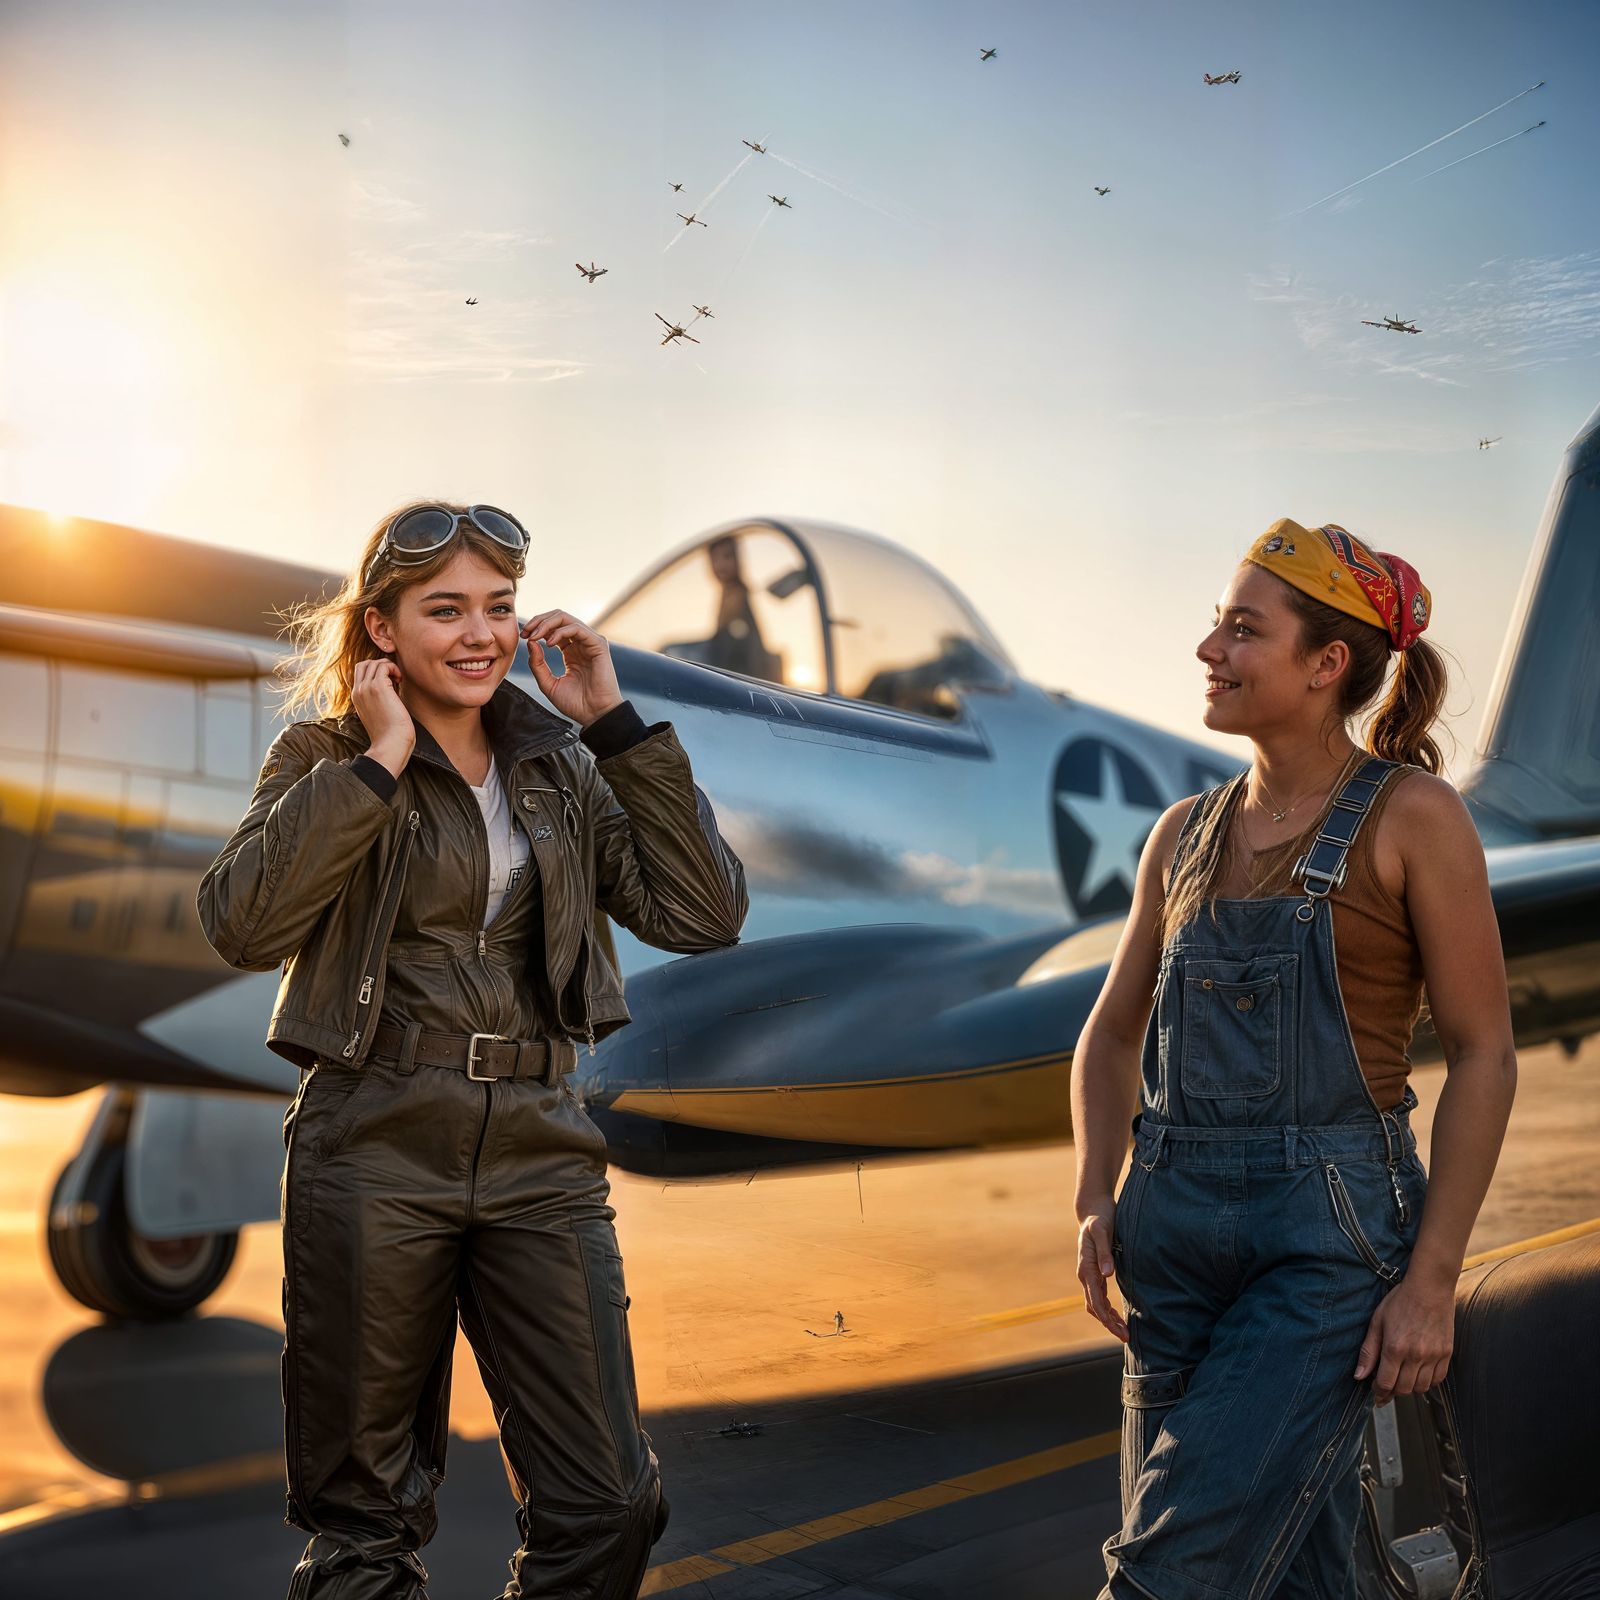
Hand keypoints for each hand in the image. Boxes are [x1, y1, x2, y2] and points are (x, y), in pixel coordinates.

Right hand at [351, 656, 414, 772]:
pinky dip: (394, 668)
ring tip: (398, 680)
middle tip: (394, 678)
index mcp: (356, 697)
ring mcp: (366, 688)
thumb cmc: (390, 734)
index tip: (391, 682)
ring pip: (374, 663)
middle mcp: (358, 691)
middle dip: (381, 665)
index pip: (360, 673)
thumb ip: (378, 700)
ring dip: (389, 667)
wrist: (391, 744)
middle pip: (364, 664)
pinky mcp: (378, 687)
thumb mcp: (378, 714)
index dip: (376, 672)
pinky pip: (384, 666)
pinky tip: (400, 681)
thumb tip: (393, 686)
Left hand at [522, 610, 623, 726]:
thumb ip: (537, 664)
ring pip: (566, 618)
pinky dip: (560, 632)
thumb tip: (530, 641)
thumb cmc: (575, 703)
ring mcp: (590, 642)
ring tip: (534, 636)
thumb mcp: (548, 683)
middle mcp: (580, 643)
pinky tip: (549, 643)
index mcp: (570, 651)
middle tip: (526, 632)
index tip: (522, 636)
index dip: (536, 628)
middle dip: (539, 621)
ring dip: (546, 624)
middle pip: (558, 618)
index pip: (553, 628)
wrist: (594, 715)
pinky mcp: (598, 645)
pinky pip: (577, 628)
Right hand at [1077, 1200, 1127, 1342]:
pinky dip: (1107, 1308)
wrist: (1092, 1209)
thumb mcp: (1102, 1231)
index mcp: (1086, 1268)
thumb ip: (1104, 1252)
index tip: (1121, 1332)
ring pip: (1096, 1303)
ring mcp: (1089, 1273)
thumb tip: (1107, 1274)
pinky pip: (1099, 1295)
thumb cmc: (1099, 1218)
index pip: (1095, 1301)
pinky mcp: (1096, 1270)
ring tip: (1124, 1331)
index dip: (1107, 1319)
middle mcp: (1085, 1273)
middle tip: (1126, 1337)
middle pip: (1094, 1307)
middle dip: (1109, 1324)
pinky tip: (1117, 1313)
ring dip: (1108, 1318)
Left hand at [1354, 1275, 1454, 1404]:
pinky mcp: (1447, 1354)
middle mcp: (1416, 1355)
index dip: (1378, 1392)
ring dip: (1410, 1388)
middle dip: (1392, 1391)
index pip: (1385, 1383)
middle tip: (1386, 1386)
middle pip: (1403, 1389)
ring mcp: (1434, 1356)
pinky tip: (1418, 1373)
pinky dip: (1427, 1382)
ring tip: (1402, 1378)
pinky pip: (1438, 1380)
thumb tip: (1359, 1376)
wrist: (1430, 1288)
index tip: (1375, 1394)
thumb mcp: (1377, 1322)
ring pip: (1421, 1388)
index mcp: (1395, 1348)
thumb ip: (1368, 1351)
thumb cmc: (1400, 1301)